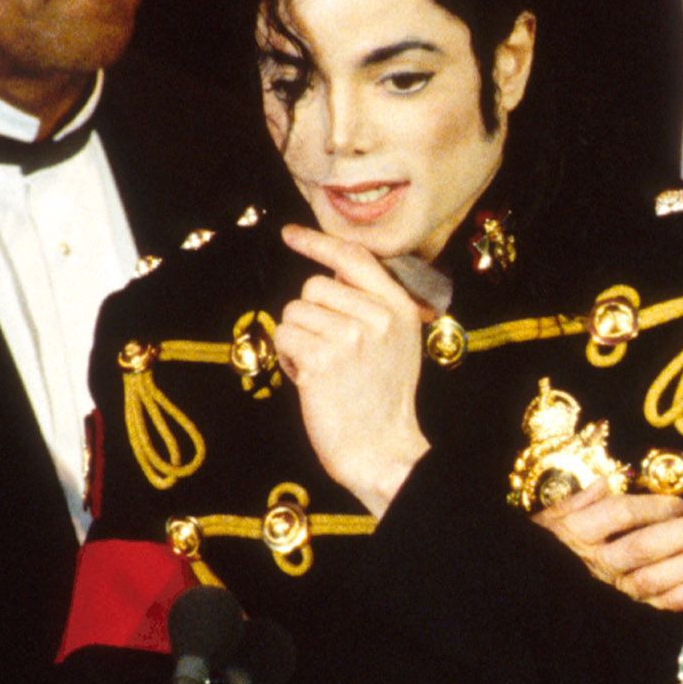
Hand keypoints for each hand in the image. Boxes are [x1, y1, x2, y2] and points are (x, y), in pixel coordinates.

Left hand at [275, 224, 430, 515]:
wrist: (380, 449)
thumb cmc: (381, 399)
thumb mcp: (397, 342)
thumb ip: (372, 303)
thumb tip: (329, 270)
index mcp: (398, 308)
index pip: (353, 258)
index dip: (317, 242)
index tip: (291, 234)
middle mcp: (376, 317)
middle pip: (313, 286)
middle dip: (310, 316)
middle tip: (329, 352)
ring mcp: (349, 337)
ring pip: (294, 312)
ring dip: (298, 340)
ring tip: (323, 369)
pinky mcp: (320, 360)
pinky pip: (284, 337)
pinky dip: (288, 359)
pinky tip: (310, 380)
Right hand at [533, 481, 682, 610]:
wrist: (522, 596)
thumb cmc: (540, 553)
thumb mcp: (546, 522)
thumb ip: (576, 503)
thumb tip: (605, 483)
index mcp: (574, 535)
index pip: (616, 518)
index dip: (650, 510)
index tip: (679, 503)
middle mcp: (593, 565)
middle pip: (644, 548)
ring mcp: (608, 592)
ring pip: (655, 578)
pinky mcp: (619, 615)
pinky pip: (652, 608)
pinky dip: (681, 598)